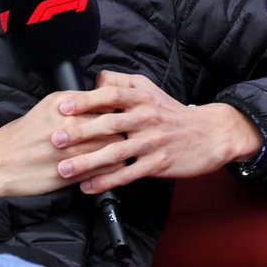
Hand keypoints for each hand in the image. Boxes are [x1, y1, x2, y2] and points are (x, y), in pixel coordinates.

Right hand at [0, 91, 124, 198]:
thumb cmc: (20, 138)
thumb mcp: (46, 110)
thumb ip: (75, 106)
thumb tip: (104, 105)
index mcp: (63, 104)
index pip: (107, 102)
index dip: (119, 112)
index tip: (124, 117)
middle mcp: (68, 124)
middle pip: (114, 125)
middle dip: (121, 132)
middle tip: (126, 137)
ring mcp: (71, 149)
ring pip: (113, 148)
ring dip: (118, 152)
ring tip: (119, 154)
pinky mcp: (71, 173)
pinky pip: (103, 170)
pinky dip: (109, 170)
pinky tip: (106, 169)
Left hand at [50, 70, 264, 194]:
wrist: (211, 134)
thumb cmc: (174, 114)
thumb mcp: (152, 90)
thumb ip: (123, 82)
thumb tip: (95, 79)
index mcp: (143, 98)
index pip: (112, 95)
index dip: (87, 100)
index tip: (64, 107)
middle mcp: (148, 118)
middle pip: (109, 124)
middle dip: (80, 132)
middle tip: (55, 139)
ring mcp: (154, 142)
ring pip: (116, 153)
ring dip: (87, 162)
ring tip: (64, 169)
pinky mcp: (159, 164)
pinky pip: (128, 174)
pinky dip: (107, 181)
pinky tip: (89, 186)